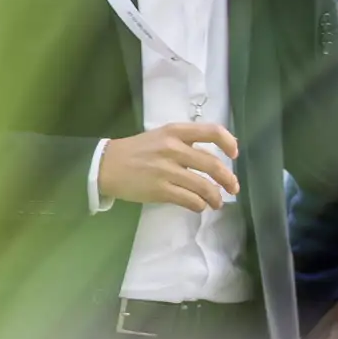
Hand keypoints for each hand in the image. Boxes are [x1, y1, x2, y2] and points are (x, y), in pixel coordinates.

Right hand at [97, 121, 239, 211]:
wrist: (104, 165)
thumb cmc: (134, 151)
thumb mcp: (159, 137)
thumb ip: (184, 144)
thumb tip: (212, 161)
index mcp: (174, 132)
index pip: (212, 132)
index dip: (229, 143)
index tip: (233, 155)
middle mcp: (173, 149)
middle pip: (213, 165)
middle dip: (228, 180)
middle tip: (233, 188)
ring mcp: (166, 170)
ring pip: (204, 186)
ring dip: (216, 198)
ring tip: (217, 203)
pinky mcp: (160, 190)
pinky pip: (190, 200)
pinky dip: (199, 205)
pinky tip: (199, 206)